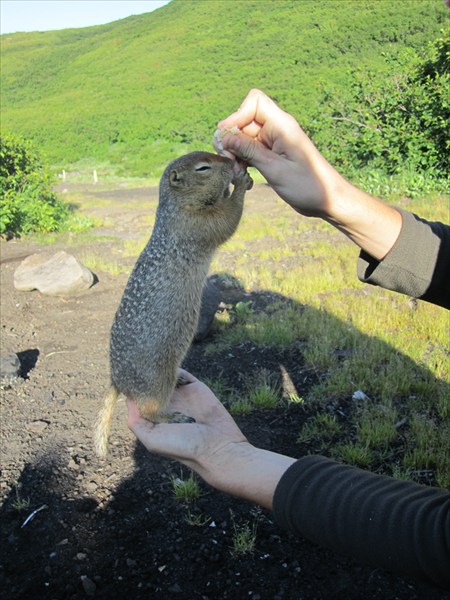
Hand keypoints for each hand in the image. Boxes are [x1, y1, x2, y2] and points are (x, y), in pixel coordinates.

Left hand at [127, 368, 246, 479]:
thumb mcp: (152, 441)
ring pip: (166, 378)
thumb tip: (128, 399)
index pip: (139, 400)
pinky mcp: (194, 387)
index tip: (125, 378)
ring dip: (159, 370)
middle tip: (135, 363)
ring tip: (149, 359)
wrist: (217, 445)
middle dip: (144, 377)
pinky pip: (183, 374)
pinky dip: (175, 368)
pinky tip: (167, 362)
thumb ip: (137, 423)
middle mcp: (166, 406)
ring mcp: (181, 396)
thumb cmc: (183, 447)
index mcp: (154, 418)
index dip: (133, 390)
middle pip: (151, 386)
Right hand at [214, 89, 401, 260]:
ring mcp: (273, 143)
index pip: (254, 102)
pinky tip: (243, 177)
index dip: (237, 115)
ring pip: (243, 139)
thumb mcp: (275, 168)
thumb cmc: (308, 185)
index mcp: (282, 126)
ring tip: (237, 173)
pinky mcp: (272, 156)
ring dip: (235, 154)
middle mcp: (277, 130)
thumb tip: (224, 136)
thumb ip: (249, 150)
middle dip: (232, 140)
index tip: (228, 138)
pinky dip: (243, 162)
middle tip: (230, 162)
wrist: (327, 200)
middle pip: (244, 122)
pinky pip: (250, 152)